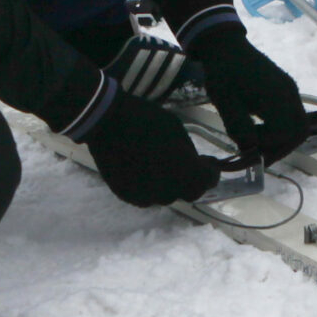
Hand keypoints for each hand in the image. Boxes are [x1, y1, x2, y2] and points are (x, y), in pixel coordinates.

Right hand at [83, 89, 220, 206]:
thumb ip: (188, 154)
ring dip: (169, 184)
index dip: (210, 173)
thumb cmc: (146, 120)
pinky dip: (149, 186)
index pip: (208, 182)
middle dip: (191, 179)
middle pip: (188, 193)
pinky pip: (146, 195)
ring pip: (166, 195)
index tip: (209, 164)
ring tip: (160, 165)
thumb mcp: (177, 131)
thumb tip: (193, 164)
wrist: (105, 123)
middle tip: (187, 165)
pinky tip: (143, 169)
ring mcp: (145, 196)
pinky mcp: (127, 196)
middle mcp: (167, 191)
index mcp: (185, 174)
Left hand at [192, 25, 309, 165]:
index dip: (268, 144)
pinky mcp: (286, 90)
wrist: (227, 47)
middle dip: (281, 147)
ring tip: (259, 144)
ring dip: (281, 139)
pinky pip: (292, 116)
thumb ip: (239, 128)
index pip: (285, 132)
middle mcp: (289, 93)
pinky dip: (281, 129)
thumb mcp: (225, 103)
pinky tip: (261, 131)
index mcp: (276, 94)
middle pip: (300, 131)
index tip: (249, 145)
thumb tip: (250, 151)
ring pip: (299, 125)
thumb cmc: (223, 73)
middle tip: (260, 155)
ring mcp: (290, 91)